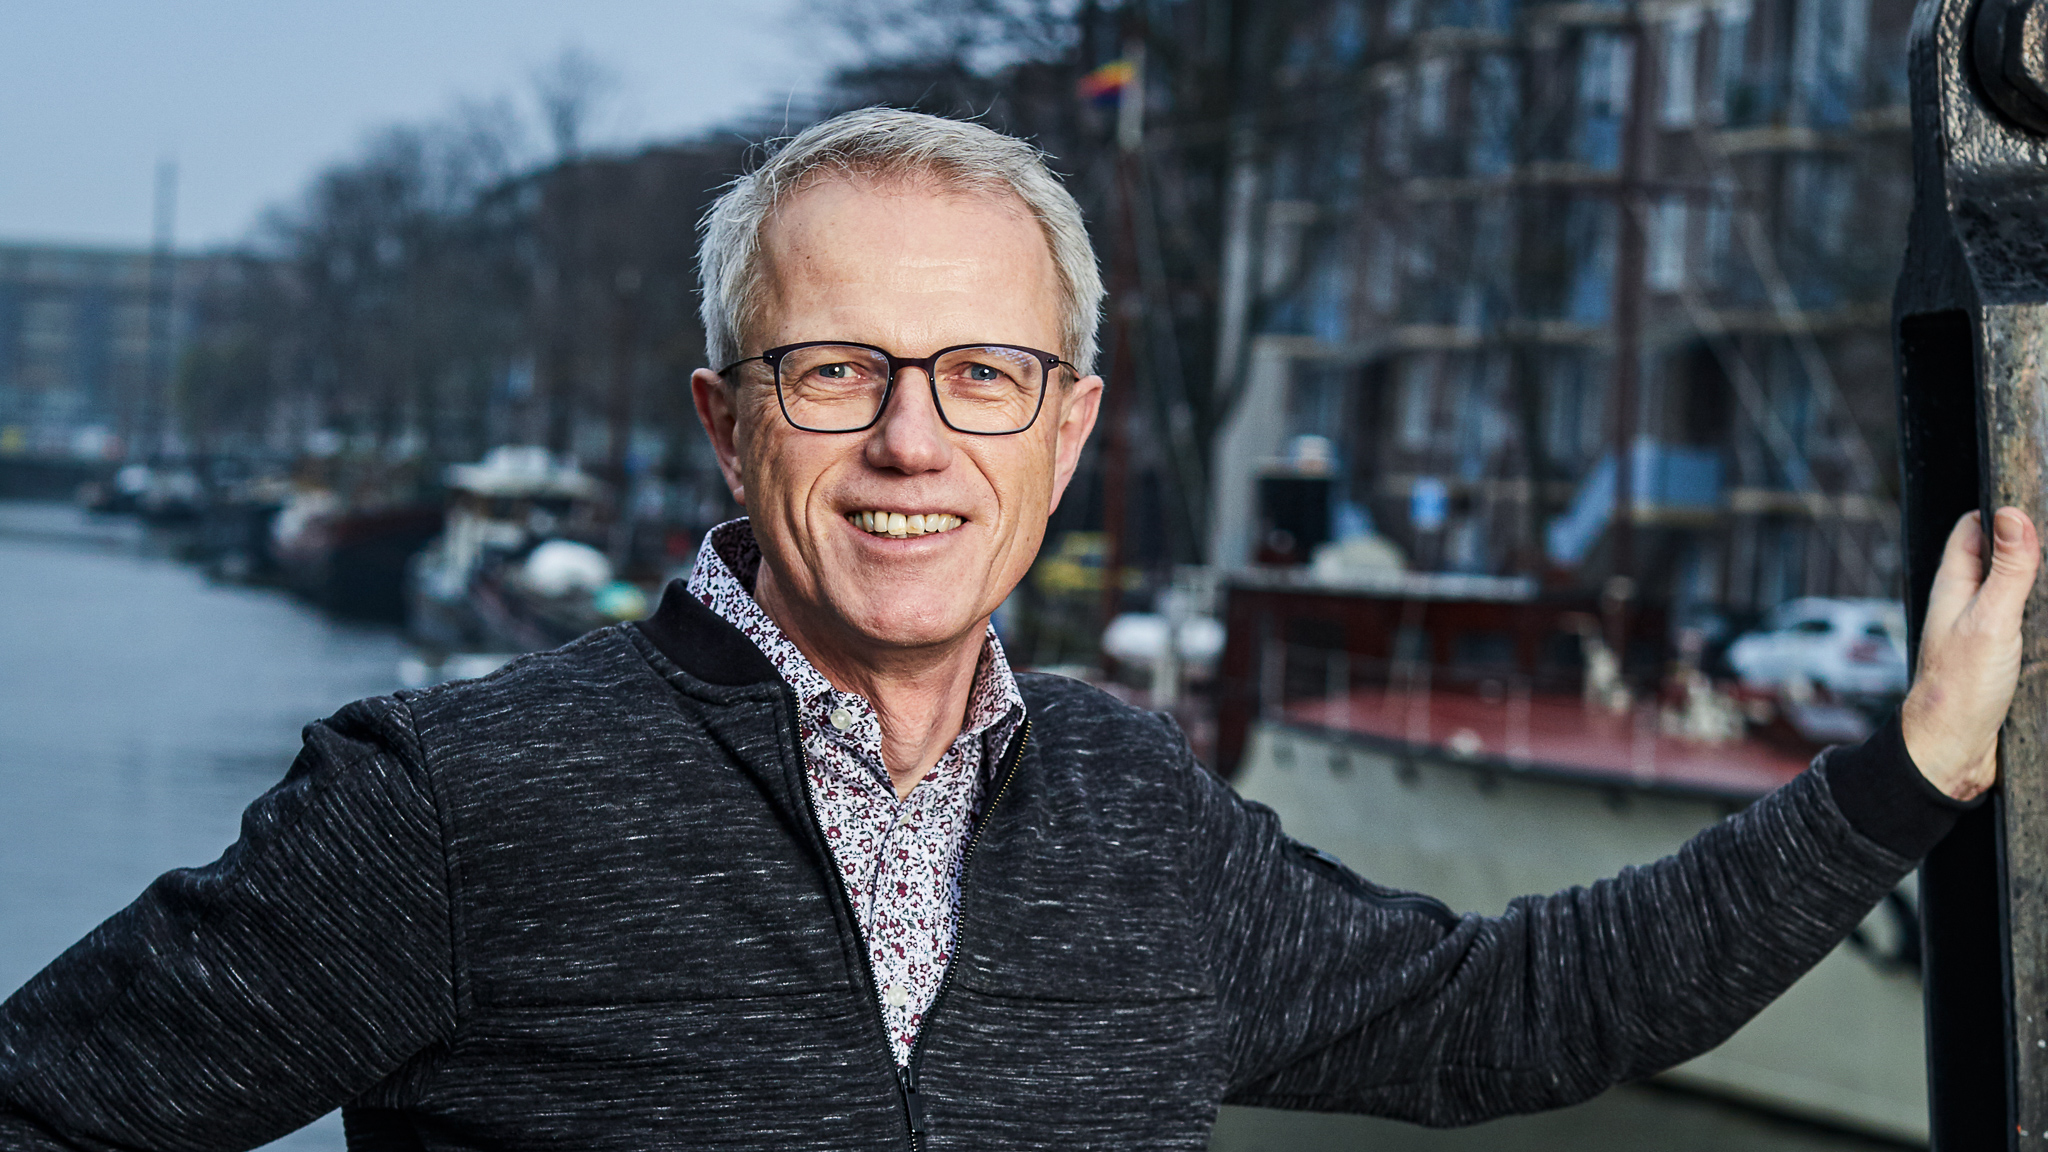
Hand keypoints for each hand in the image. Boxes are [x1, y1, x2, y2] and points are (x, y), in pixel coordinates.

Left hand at [1901, 508, 2040, 799]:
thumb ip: (2007, 571)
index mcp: (1954, 586)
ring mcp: (1983, 631)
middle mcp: (1966, 604)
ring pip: (2015, 592)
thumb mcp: (1991, 620)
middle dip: (2028, 543)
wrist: (1954, 750)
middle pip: (1999, 557)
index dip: (2000, 508)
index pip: (1973, 529)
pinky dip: (2042, 618)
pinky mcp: (2002, 657)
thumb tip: (2014, 514)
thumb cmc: (1960, 686)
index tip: (2034, 490)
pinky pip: (2025, 626)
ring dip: (2038, 583)